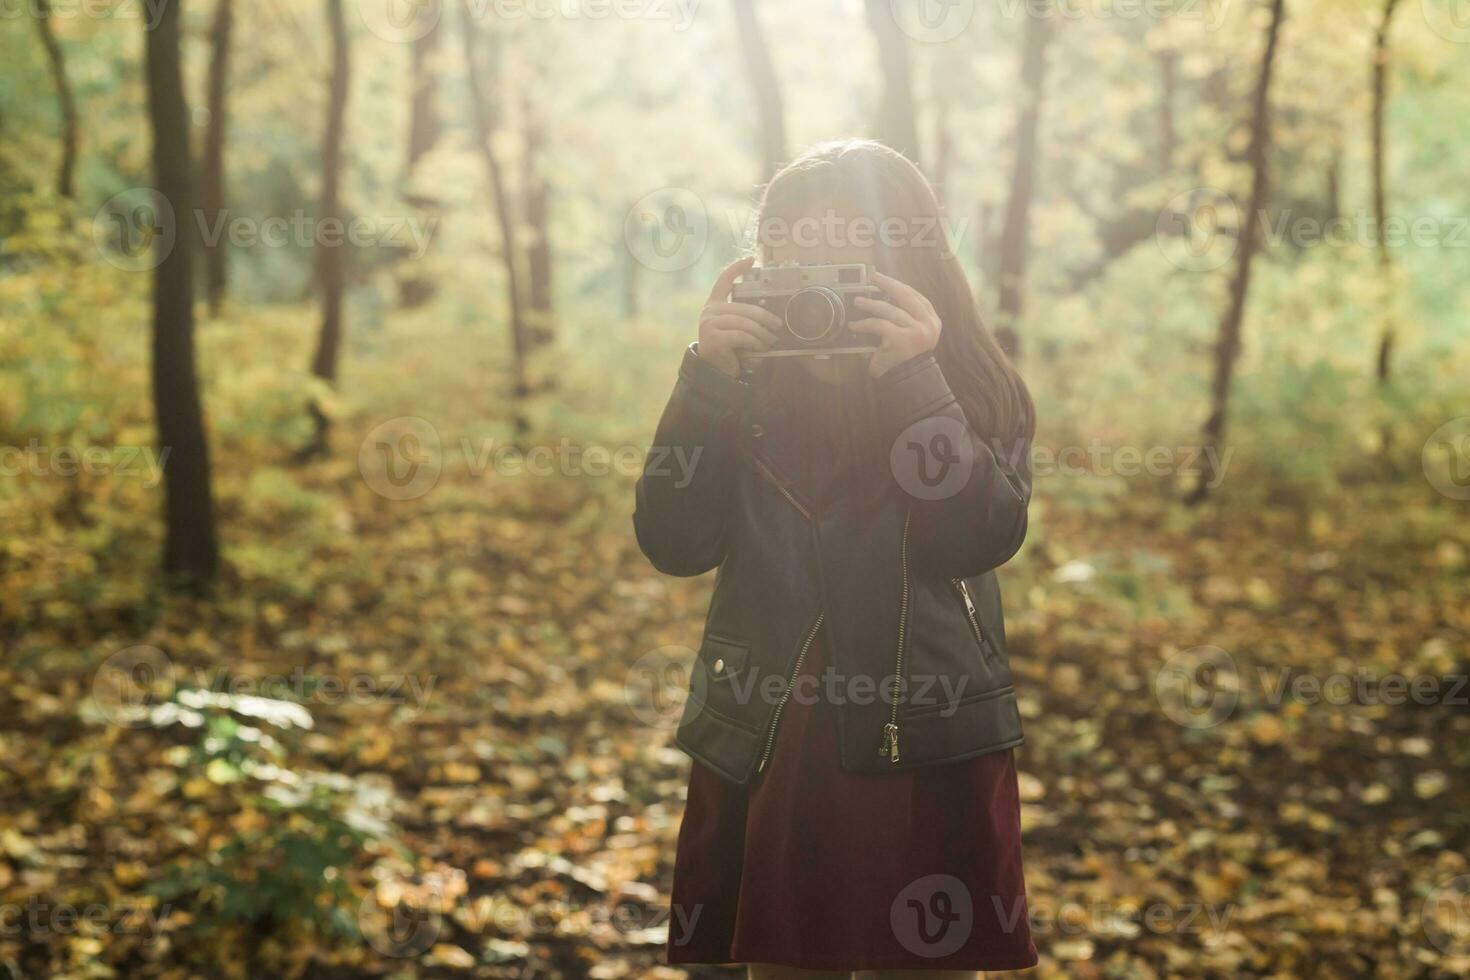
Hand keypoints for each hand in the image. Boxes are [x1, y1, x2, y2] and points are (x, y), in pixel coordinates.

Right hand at [697, 258, 783, 376]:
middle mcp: (709, 312)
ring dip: (762, 333)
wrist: (715, 372)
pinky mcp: (713, 338)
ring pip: (744, 323)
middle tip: (778, 326)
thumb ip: (745, 318)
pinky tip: (761, 347)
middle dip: (764, 317)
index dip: (736, 268)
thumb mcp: (736, 329)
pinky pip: (741, 336)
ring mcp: (709, 324)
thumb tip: (771, 316)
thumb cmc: (730, 349)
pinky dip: (755, 342)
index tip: (751, 259)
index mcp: (714, 305)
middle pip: (743, 307)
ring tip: (771, 340)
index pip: (723, 280)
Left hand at [851, 270, 941, 377]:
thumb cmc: (907, 356)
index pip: (916, 297)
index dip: (899, 285)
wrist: (910, 380)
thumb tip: (886, 296)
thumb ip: (908, 316)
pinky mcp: (901, 340)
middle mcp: (928, 324)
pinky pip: (880, 325)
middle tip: (873, 278)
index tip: (884, 278)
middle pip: (906, 297)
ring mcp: (916, 332)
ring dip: (871, 305)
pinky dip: (864, 324)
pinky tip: (854, 325)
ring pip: (890, 310)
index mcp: (932, 320)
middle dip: (888, 285)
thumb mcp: (913, 333)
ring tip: (858, 302)